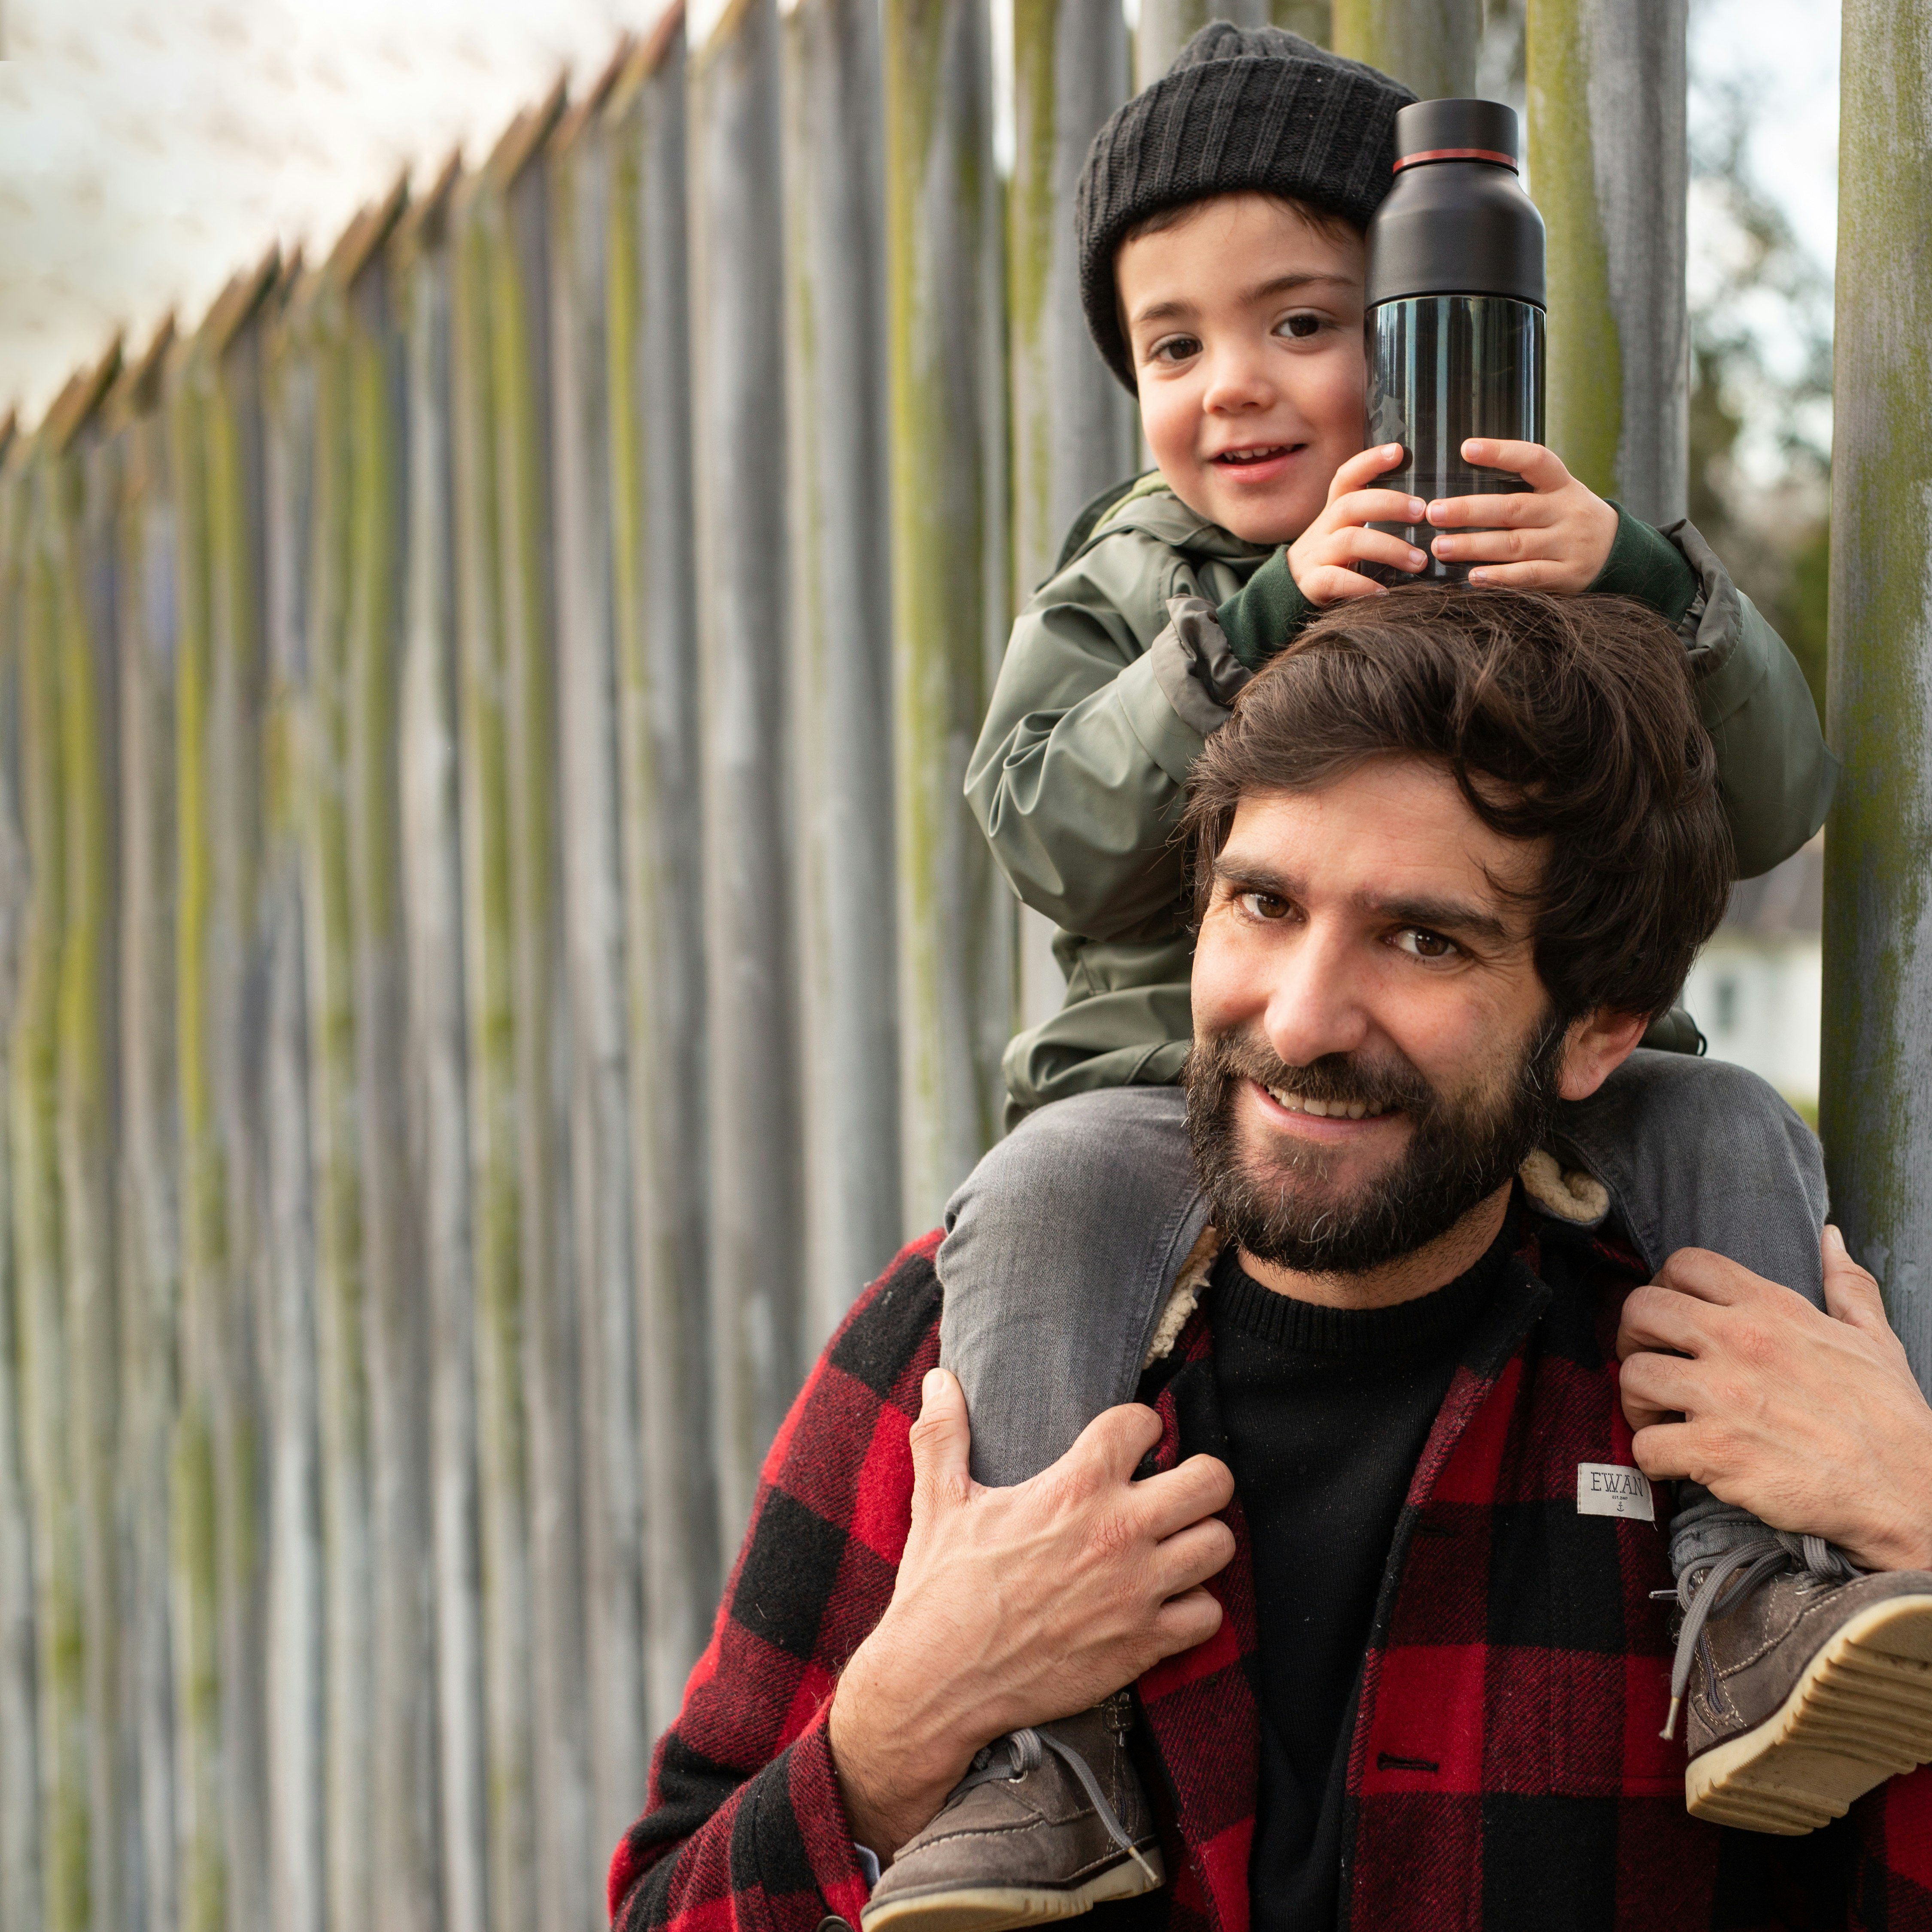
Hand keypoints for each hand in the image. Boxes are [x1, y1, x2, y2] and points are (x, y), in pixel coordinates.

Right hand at [827, 1368, 1233, 1858]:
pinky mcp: (1143, 1644)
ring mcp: (1137, 1591)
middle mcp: (1118, 1532)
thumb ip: (944, 1434)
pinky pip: (1208, 1616)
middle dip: (1199, 1477)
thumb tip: (938, 1379)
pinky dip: (1193, 1609)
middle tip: (1173, 1488)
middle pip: (1211, 1481)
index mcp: (1074, 1488)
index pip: (1143, 1423)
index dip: (1140, 1425)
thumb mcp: (938, 1501)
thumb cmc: (940, 1589)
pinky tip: (1165, 1602)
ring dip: (1200, 1541)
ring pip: (1219, 1546)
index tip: (1131, 1440)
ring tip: (1173, 1544)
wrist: (939, 1682)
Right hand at [1286, 443, 1429, 605]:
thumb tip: (1431, 510)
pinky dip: (1362, 586)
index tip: (1397, 451)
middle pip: (1352, 504)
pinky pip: (1335, 579)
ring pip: (1350, 541)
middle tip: (1421, 512)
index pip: (1347, 477)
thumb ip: (1374, 519)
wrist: (1289, 593)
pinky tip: (1385, 593)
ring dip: (1390, 548)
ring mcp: (1316, 555)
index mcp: (1335, 511)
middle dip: (1390, 504)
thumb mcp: (1348, 533)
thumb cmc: (1335, 561)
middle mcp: (1324, 528)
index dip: (1369, 461)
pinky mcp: (1312, 583)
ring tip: (1419, 561)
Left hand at [1425, 439, 1618, 589]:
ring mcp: (1568, 545)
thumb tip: (1460, 486)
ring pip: (1515, 544)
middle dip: (1470, 510)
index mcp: (1562, 484)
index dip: (1501, 453)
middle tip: (1433, 512)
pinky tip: (1473, 577)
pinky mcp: (1567, 575)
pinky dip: (1500, 577)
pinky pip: (1529, 576)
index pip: (1534, 460)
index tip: (1467, 448)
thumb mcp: (1557, 494)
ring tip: (1440, 546)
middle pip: (1513, 508)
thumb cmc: (1569, 519)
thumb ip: (1520, 489)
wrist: (1619, 552)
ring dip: (1474, 545)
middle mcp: (1566, 511)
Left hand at [1616, 1226, 1931, 1571]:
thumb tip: (1831, 1237)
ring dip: (1636, 1402)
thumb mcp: (1873, 1340)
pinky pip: (1644, 1444)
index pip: (1685, 1263)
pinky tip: (1674, 1461)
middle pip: (1640, 1310)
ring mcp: (1724, 1396)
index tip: (1672, 1320)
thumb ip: (1847, 1285)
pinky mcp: (1715, 1451)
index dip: (1664, 1286)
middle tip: (1651, 1365)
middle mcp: (1741, 1342)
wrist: (1908, 1493)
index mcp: (1773, 1309)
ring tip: (1659, 1418)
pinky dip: (1649, 1457)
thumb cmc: (1890, 1420)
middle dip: (1632, 1338)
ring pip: (1632, 1376)